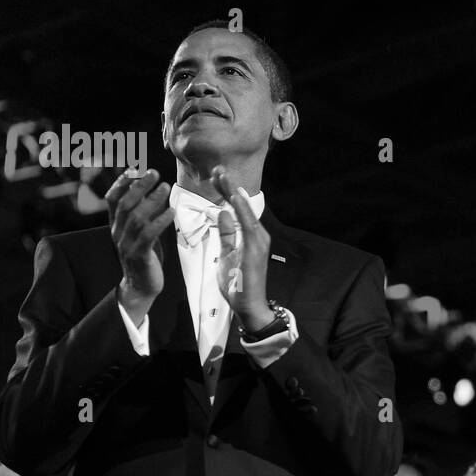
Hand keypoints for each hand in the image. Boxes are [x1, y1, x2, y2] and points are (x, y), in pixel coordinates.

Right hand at [105, 169, 172, 302]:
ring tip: (166, 187)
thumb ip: (143, 214)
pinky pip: (148, 235)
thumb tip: (155, 191)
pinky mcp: (138, 255)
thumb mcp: (141, 232)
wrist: (141, 287)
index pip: (112, 199)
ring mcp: (126, 244)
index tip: (134, 169)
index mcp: (115, 225)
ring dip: (152, 200)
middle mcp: (117, 232)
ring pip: (137, 217)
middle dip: (139, 186)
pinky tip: (171, 211)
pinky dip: (160, 221)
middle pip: (126, 204)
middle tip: (155, 173)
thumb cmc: (144, 256)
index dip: (121, 183)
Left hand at [211, 166, 272, 330]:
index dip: (226, 193)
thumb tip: (223, 214)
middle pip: (242, 205)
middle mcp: (258, 235)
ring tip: (222, 176)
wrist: (249, 306)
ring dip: (233, 192)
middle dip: (229, 186)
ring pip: (245, 211)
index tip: (216, 178)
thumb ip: (227, 234)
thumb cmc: (238, 284)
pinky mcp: (256, 248)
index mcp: (251, 236)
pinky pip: (248, 224)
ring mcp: (259, 241)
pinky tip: (234, 196)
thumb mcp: (227, 255)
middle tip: (217, 169)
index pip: (237, 209)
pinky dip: (241, 208)